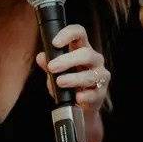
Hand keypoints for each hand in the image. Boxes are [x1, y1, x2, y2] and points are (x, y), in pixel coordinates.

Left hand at [35, 25, 108, 141]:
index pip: (79, 33)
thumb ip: (48, 64)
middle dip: (67, 60)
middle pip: (86, 53)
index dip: (68, 34)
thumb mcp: (55, 73)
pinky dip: (85, 95)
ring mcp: (100, 75)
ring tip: (60, 82)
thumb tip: (41, 57)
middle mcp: (94, 60)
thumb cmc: (68, 84)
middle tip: (52, 67)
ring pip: (90, 74)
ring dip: (73, 78)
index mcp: (82, 49)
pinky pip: (94, 93)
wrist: (79, 108)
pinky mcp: (101, 92)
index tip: (55, 43)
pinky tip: (77, 97)